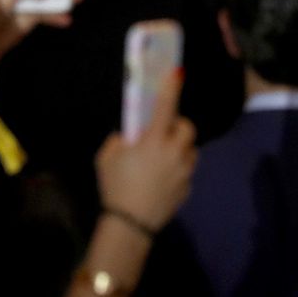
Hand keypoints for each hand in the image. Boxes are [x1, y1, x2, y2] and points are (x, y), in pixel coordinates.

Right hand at [95, 71, 195, 233]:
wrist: (130, 224)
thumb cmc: (115, 186)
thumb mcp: (106, 158)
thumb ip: (118, 140)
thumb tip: (128, 136)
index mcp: (154, 141)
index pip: (165, 107)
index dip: (171, 88)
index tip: (177, 72)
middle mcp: (174, 152)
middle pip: (187, 128)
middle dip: (177, 126)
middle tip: (162, 132)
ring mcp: (184, 171)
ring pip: (190, 150)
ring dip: (180, 148)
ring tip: (163, 157)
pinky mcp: (187, 189)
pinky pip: (186, 171)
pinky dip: (177, 169)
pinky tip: (162, 179)